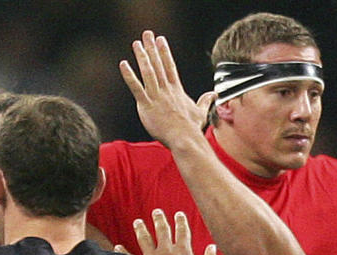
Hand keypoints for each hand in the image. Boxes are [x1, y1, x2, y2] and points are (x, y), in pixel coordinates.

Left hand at [117, 209, 217, 254]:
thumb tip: (213, 248)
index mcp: (183, 251)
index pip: (183, 232)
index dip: (181, 222)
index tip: (179, 215)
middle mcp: (166, 251)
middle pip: (162, 231)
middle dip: (160, 220)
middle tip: (156, 212)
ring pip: (145, 239)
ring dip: (141, 230)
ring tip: (138, 222)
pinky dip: (123, 253)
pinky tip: (118, 247)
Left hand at [119, 30, 215, 148]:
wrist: (184, 138)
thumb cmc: (191, 128)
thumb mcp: (200, 112)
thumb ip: (205, 101)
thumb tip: (213, 94)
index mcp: (176, 90)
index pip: (169, 66)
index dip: (164, 52)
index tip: (160, 40)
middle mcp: (166, 90)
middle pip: (158, 64)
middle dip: (152, 48)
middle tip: (147, 34)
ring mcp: (156, 96)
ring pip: (148, 72)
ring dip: (142, 56)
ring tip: (136, 44)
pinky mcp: (146, 105)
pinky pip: (136, 87)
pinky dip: (129, 75)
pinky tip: (123, 64)